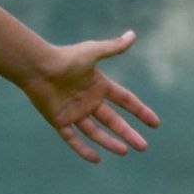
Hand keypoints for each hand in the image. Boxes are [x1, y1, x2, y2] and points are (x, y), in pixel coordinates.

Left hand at [20, 29, 161, 164]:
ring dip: (110, 142)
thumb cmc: (65, 58)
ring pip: (95, 132)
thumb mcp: (93, 52)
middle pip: (113, 121)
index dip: (140, 111)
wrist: (38, 67)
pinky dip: (83, 149)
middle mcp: (88, 101)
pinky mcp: (59, 121)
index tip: (154, 123)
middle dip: (128, 133)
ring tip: (125, 151)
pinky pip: (73, 139)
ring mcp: (74, 112)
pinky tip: (96, 159)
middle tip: (143, 146)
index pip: (125, 100)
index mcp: (98, 86)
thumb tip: (133, 34)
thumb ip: (113, 47)